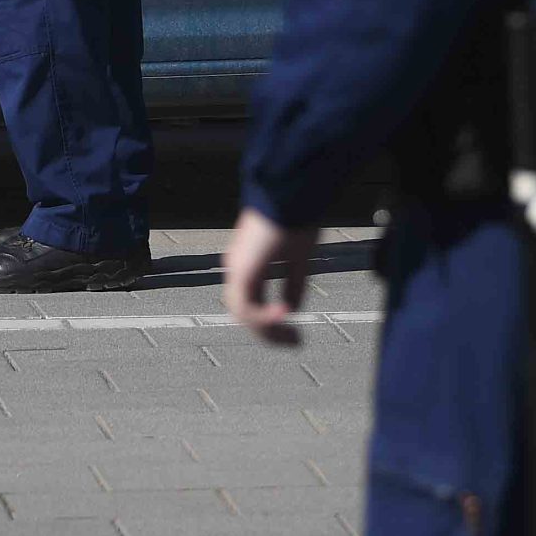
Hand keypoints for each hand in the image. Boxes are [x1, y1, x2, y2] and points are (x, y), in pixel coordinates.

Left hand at [221, 207, 315, 345]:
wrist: (289, 192)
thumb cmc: (295, 216)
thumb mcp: (298, 255)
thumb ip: (294, 282)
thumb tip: (294, 308)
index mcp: (247, 263)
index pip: (250, 302)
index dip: (269, 322)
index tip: (295, 333)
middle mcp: (237, 267)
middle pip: (244, 313)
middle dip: (269, 333)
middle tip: (296, 342)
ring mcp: (237, 268)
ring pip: (243, 314)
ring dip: (268, 331)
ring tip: (295, 338)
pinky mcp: (243, 269)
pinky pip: (247, 306)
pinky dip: (265, 317)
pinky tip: (286, 316)